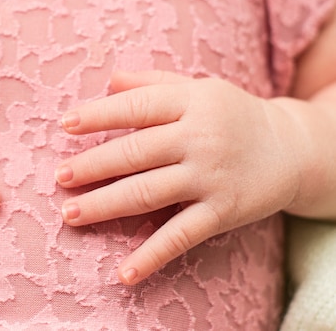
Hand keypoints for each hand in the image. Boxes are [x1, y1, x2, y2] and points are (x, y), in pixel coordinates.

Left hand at [56, 70, 301, 284]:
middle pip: (135, 153)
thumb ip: (153, 83)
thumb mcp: (198, 89)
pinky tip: (123, 273)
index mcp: (191, 103)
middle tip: (59, 177)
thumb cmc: (230, 115)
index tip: (65, 125)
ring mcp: (211, 177)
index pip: (136, 107)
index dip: (98, 116)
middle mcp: (200, 138)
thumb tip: (110, 79)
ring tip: (70, 213)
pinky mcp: (223, 212)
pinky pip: (181, 236)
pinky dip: (151, 256)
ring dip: (105, 206)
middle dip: (92, 166)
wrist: (292, 149)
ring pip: (148, 193)